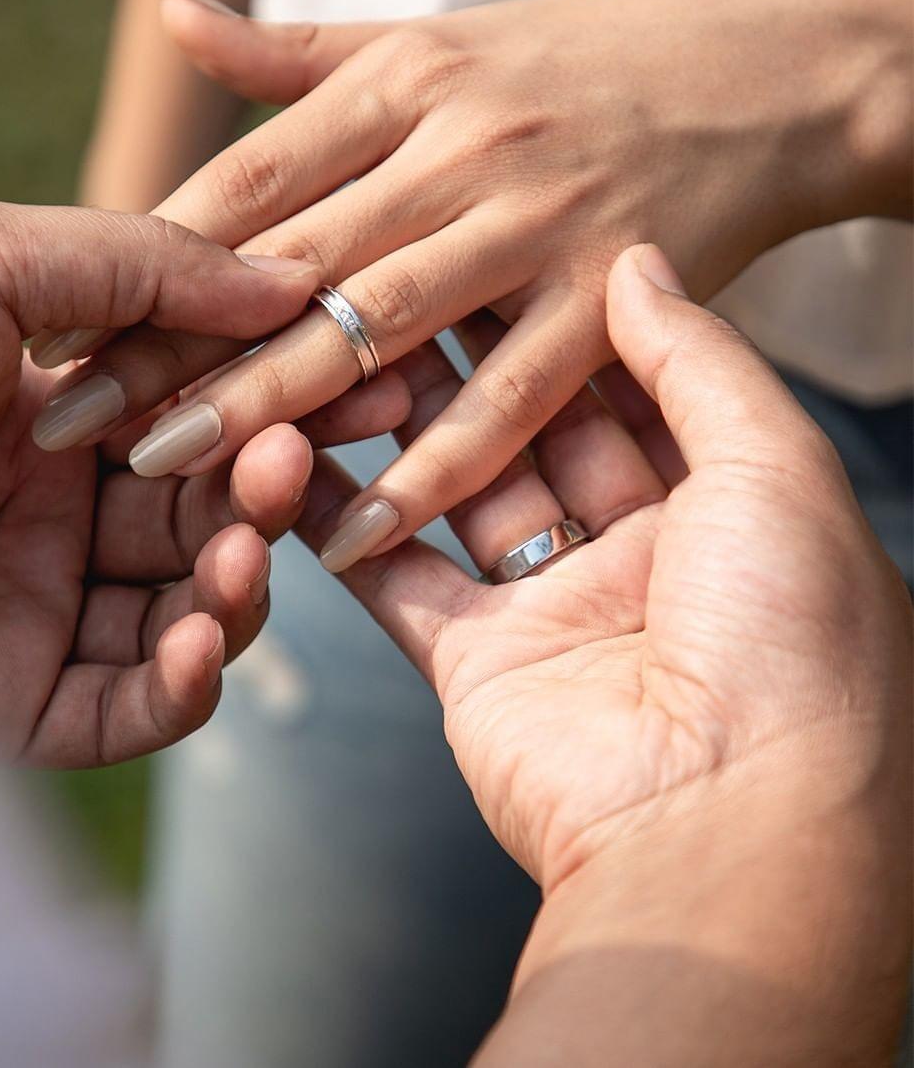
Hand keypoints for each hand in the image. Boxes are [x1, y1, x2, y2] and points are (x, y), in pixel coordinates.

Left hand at [0, 201, 400, 766]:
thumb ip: (148, 265)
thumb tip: (295, 277)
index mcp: (51, 404)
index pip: (201, 408)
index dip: (282, 395)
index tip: (369, 374)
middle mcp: (49, 507)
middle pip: (202, 511)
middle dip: (264, 488)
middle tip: (297, 461)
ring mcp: (28, 606)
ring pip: (180, 609)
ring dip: (235, 586)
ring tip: (249, 553)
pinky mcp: (2, 700)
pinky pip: (120, 706)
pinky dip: (179, 685)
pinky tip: (201, 640)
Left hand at [30, 0, 911, 575]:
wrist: (760, 75)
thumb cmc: (575, 62)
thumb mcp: (432, 34)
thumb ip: (293, 50)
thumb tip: (168, 11)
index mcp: (402, 77)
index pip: (248, 180)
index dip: (143, 257)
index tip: (63, 329)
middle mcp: (459, 143)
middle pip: (288, 260)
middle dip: (171, 348)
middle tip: (72, 426)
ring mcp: (536, 219)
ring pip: (381, 327)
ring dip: (270, 408)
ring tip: (171, 479)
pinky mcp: (610, 292)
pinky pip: (509, 397)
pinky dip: (432, 468)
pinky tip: (354, 531)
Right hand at [299, 244, 911, 1061]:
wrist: (730, 826)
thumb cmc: (788, 643)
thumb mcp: (774, 470)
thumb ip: (701, 361)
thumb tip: (640, 262)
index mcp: (721, 509)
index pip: (623, 386)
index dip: (558, 319)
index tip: (492, 251)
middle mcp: (637, 557)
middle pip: (532, 433)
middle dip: (467, 364)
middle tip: (399, 290)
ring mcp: (553, 613)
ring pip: (456, 495)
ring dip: (395, 432)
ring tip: (333, 354)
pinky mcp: (479, 668)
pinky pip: (398, 583)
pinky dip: (343, 529)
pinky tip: (288, 466)